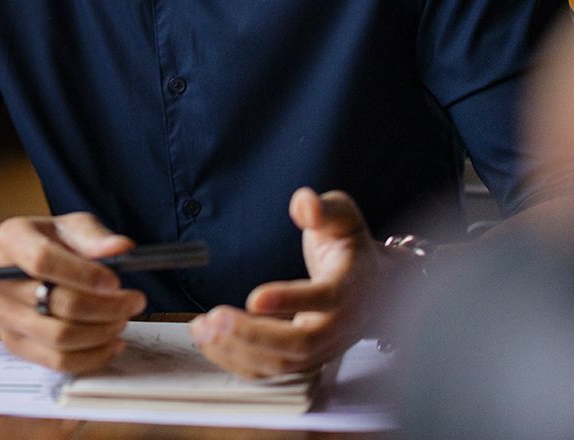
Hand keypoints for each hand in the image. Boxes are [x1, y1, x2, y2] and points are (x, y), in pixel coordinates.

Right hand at [0, 212, 148, 372]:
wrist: (7, 266)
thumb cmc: (42, 244)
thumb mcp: (66, 227)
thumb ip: (92, 236)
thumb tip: (120, 248)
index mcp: (11, 241)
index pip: (43, 261)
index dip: (83, 274)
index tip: (114, 281)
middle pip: (56, 304)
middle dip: (105, 307)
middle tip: (133, 301)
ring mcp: (3, 316)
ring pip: (59, 337)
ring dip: (101, 333)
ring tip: (122, 319)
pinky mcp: (14, 343)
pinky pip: (56, 361)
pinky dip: (91, 357)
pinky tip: (111, 343)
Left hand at [191, 188, 380, 377]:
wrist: (372, 284)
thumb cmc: (350, 247)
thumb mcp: (343, 217)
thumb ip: (324, 208)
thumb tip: (304, 204)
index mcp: (352, 285)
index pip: (325, 298)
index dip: (291, 300)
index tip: (254, 298)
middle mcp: (341, 324)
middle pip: (301, 344)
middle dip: (253, 336)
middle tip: (214, 319)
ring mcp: (324, 347)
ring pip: (283, 362)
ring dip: (238, 349)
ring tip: (201, 328)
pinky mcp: (304, 358)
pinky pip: (271, 369)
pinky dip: (237, 360)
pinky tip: (210, 340)